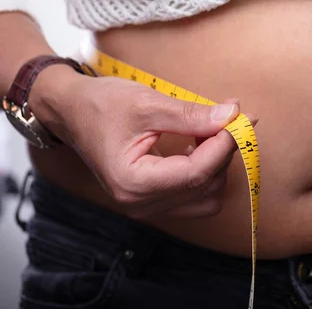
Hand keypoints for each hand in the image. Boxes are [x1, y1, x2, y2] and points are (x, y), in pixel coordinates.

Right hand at [31, 67, 255, 218]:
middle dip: (223, 151)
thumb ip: (192, 114)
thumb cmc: (101, 105)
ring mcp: (147, 207)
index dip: (225, 144)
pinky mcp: (154, 201)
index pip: (197, 173)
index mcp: (133, 182)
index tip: (240, 117)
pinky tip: (198, 145)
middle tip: (227, 117)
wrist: (71, 112)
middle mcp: (140, 204)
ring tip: (208, 131)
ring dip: (217, 163)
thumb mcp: (147, 103)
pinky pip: (195, 196)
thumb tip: (234, 116)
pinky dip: (206, 171)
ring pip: (207, 196)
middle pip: (206, 186)